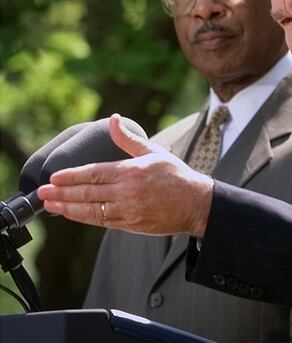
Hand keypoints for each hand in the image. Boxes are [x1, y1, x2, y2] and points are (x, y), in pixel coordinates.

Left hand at [37, 114, 213, 236]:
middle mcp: (128, 193)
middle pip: (87, 194)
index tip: (53, 178)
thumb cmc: (176, 175)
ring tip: (50, 205)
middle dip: (61, 194)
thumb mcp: (154, 152)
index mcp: (132, 172)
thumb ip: (128, 139)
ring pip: (91, 211)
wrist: (196, 203)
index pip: (94, 174)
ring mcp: (129, 211)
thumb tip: (114, 119)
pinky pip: (102, 222)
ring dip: (68, 209)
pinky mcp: (131, 225)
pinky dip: (85, 218)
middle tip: (42, 193)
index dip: (71, 177)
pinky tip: (73, 214)